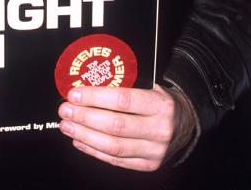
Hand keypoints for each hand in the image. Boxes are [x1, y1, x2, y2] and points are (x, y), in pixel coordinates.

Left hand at [57, 84, 196, 171]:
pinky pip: (116, 160)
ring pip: (113, 146)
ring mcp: (155, 151)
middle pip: (115, 125)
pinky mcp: (149, 165)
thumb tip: (84, 86)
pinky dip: (94, 151)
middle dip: (84, 117)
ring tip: (67, 126)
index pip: (123, 100)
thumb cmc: (159, 101)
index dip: (95, 97)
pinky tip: (79, 141)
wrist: (185, 123)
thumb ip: (124, 86)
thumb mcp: (150, 87)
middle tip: (65, 110)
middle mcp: (161, 129)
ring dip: (85, 136)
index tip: (74, 94)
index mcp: (161, 105)